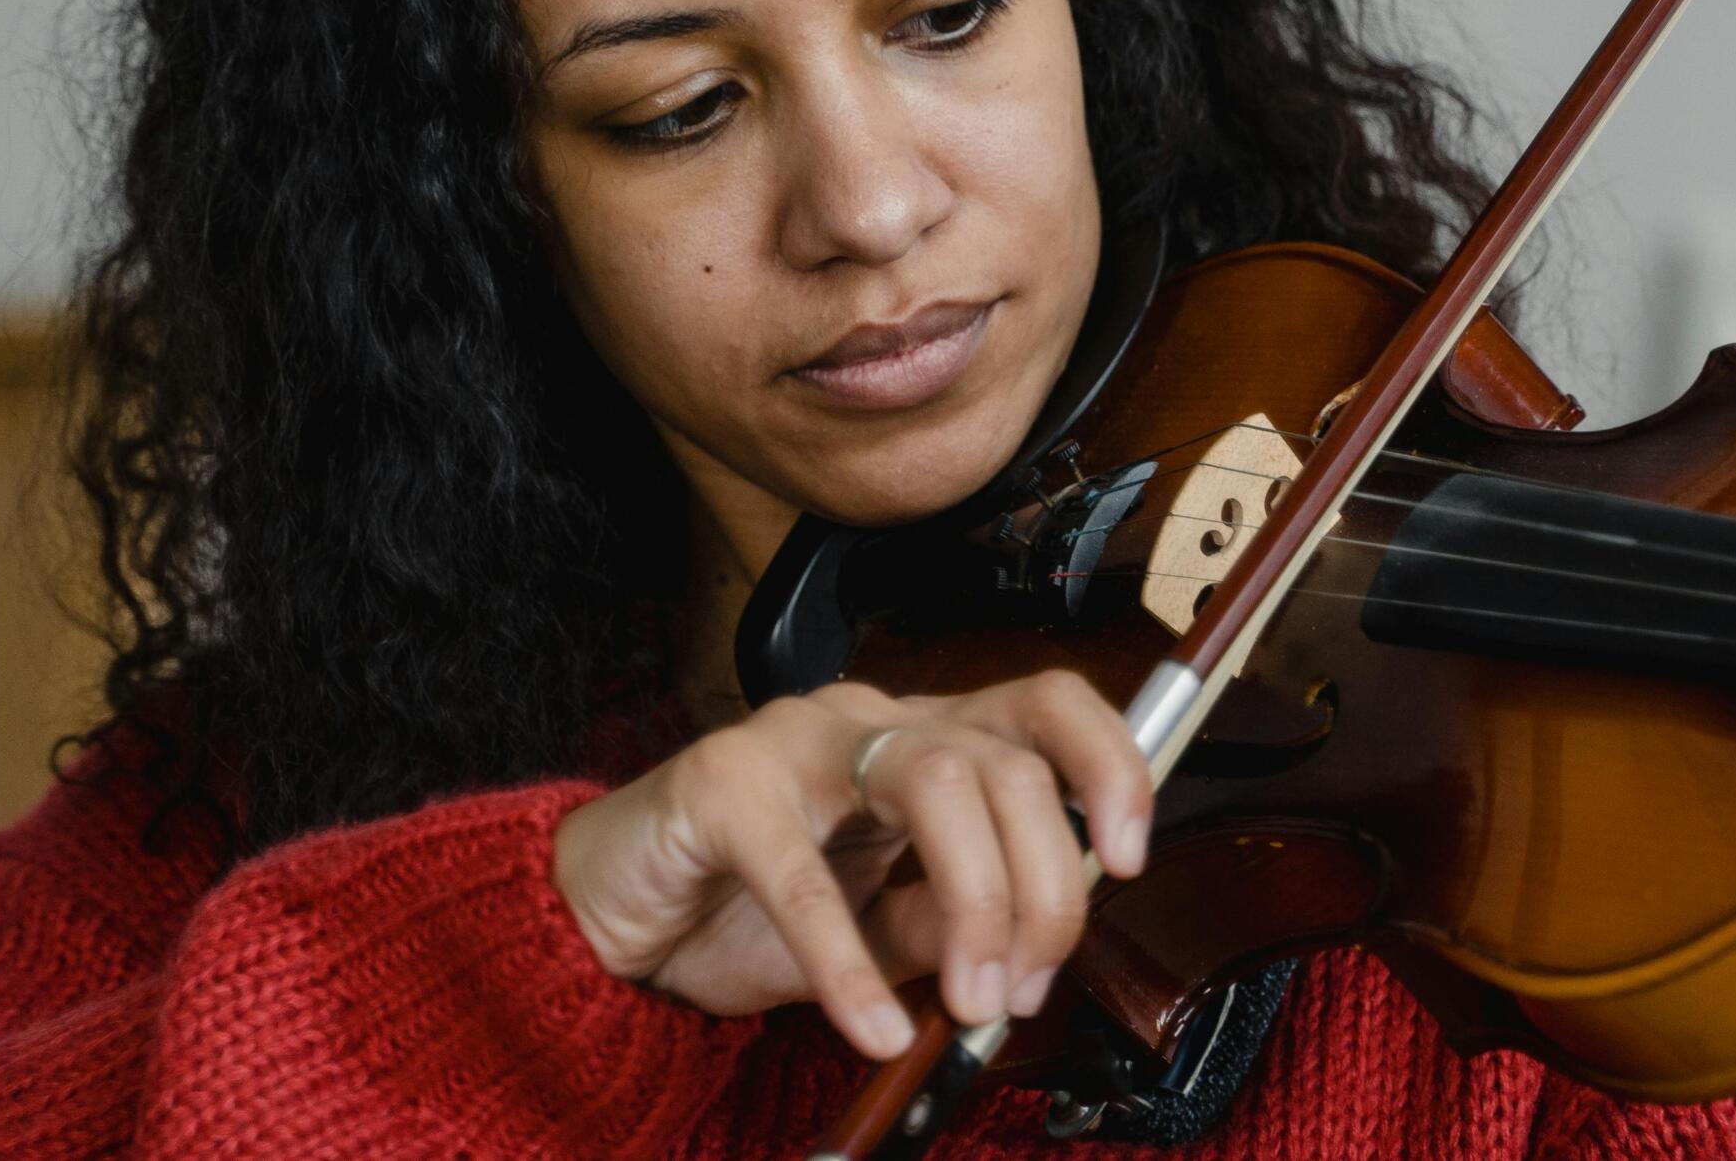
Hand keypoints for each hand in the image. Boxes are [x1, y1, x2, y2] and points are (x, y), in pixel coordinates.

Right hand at [550, 670, 1151, 1058]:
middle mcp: (872, 720)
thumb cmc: (744, 910)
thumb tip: (1029, 956)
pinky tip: (868, 1028)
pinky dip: (848, 965)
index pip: (1046, 706)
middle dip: (1044, 885)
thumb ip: (951, 925)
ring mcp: (796, 741)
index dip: (1108, 765)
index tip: (1130, 858)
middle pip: (1007, 762)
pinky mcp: (720, 784)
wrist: (605, 918)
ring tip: (969, 1003)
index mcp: (927, 739)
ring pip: (938, 778)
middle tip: (1023, 989)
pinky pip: (803, 873)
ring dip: (978, 903)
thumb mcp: (878, 931)